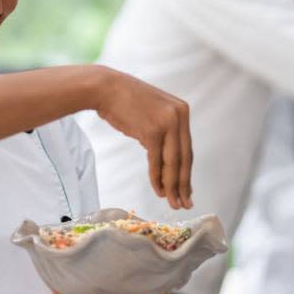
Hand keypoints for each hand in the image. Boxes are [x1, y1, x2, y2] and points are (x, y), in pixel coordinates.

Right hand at [93, 67, 192, 208]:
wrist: (105, 89)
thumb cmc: (125, 103)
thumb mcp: (153, 114)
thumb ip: (164, 132)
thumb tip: (167, 161)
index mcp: (182, 111)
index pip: (187, 149)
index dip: (187, 173)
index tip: (188, 190)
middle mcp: (179, 116)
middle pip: (184, 158)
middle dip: (184, 184)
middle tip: (185, 204)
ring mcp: (167, 123)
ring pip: (173, 162)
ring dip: (172, 186)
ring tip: (173, 203)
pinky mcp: (152, 131)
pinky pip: (156, 161)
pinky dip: (157, 178)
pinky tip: (158, 190)